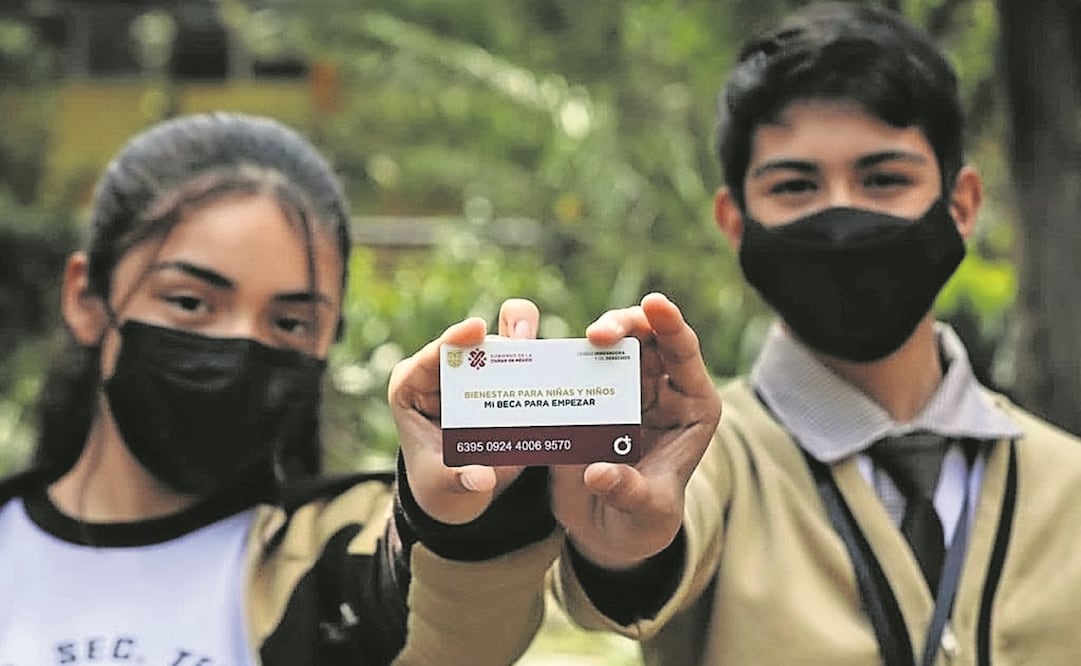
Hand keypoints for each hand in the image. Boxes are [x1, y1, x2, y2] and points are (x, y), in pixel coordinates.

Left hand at [389, 299, 539, 523]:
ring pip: (504, 343)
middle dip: (499, 335)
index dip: (454, 339)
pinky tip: (562, 365)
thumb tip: (482, 478)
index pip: (430, 357)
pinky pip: (525, 364)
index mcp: (413, 387)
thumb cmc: (440, 481)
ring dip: (528, 342)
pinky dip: (543, 362)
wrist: (460, 491)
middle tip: (521, 339)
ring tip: (544, 352)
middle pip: (474, 341)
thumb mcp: (444, 484)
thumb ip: (460, 479)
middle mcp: (446, 372)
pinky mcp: (504, 381)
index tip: (477, 329)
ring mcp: (478, 373)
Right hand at [550, 292, 720, 569]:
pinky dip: (563, 359)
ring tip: (582, 344)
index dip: (670, 324)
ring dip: (594, 336)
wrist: (609, 531)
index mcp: (691, 406)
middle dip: (625, 324)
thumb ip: (629, 491)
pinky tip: (546, 357)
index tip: (654, 304)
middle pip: (647, 337)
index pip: (684, 354)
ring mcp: (623, 389)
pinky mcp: (589, 397)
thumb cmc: (643, 521)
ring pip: (612, 345)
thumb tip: (598, 473)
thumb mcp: (646, 512)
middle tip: (599, 334)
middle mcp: (660, 389)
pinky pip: (578, 368)